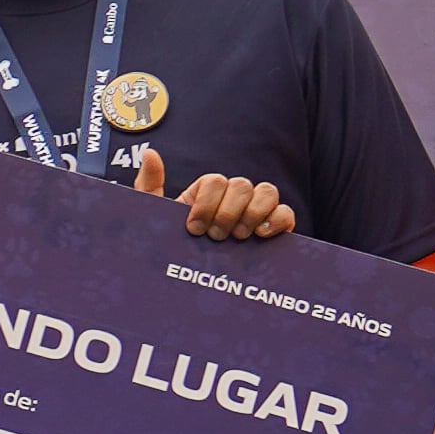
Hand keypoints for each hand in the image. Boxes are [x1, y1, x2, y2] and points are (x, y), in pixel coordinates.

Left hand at [135, 146, 293, 240]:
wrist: (187, 279)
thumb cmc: (171, 246)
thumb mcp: (153, 217)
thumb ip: (148, 185)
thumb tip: (150, 154)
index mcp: (205, 193)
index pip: (215, 181)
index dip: (206, 203)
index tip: (194, 228)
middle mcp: (233, 199)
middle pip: (241, 185)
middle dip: (228, 212)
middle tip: (216, 236)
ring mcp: (255, 212)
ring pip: (267, 192)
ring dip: (253, 213)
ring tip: (238, 236)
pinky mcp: (274, 229)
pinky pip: (286, 213)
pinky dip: (278, 219)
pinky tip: (261, 235)